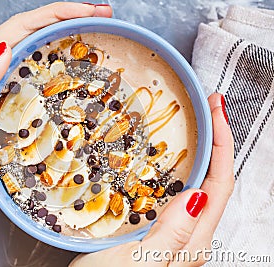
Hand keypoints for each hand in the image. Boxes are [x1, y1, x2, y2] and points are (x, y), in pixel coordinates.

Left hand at [0, 2, 112, 223]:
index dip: (55, 15)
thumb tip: (5, 49)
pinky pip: (33, 69)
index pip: (19, 28)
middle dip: (65, 17)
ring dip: (63, 33)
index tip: (89, 12)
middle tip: (101, 15)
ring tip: (94, 30)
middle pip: (30, 30)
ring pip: (33, 45)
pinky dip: (55, 58)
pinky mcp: (7, 97)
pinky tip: (73, 60)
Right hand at [70, 93, 233, 266]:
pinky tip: (165, 162)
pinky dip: (179, 170)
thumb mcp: (140, 262)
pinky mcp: (156, 230)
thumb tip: (198, 195)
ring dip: (200, 153)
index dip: (222, 145)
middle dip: (216, 142)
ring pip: (197, 185)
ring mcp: (173, 233)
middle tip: (209, 110)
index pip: (219, 186)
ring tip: (194, 126)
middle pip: (214, 182)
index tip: (216, 112)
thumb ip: (173, 233)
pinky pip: (176, 194)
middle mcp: (188, 236)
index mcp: (191, 241)